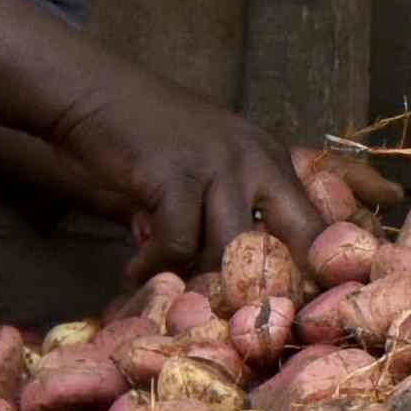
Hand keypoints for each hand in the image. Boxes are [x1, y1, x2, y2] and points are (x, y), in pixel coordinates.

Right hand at [93, 94, 319, 289]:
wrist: (94, 92)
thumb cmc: (147, 137)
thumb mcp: (206, 168)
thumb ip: (223, 217)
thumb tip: (236, 288)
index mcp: (271, 160)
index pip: (316, 225)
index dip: (309, 274)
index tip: (286, 310)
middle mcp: (256, 159)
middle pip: (290, 243)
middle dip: (268, 288)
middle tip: (233, 317)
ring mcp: (218, 164)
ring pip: (230, 249)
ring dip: (198, 278)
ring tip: (170, 286)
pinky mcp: (177, 175)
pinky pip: (178, 243)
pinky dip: (155, 264)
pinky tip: (136, 269)